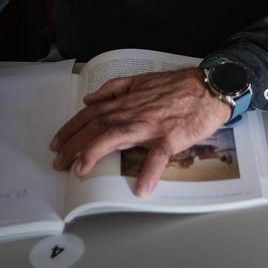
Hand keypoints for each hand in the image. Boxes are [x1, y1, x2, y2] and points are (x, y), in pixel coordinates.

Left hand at [49, 69, 229, 197]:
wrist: (210, 88)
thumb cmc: (179, 85)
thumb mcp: (142, 79)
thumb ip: (115, 88)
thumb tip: (90, 98)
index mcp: (128, 101)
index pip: (91, 114)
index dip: (71, 129)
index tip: (57, 143)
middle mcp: (134, 112)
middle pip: (96, 128)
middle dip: (73, 145)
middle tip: (59, 163)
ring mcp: (152, 125)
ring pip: (116, 137)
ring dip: (95, 153)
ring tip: (81, 170)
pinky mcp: (171, 137)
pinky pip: (158, 157)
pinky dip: (149, 172)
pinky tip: (141, 187)